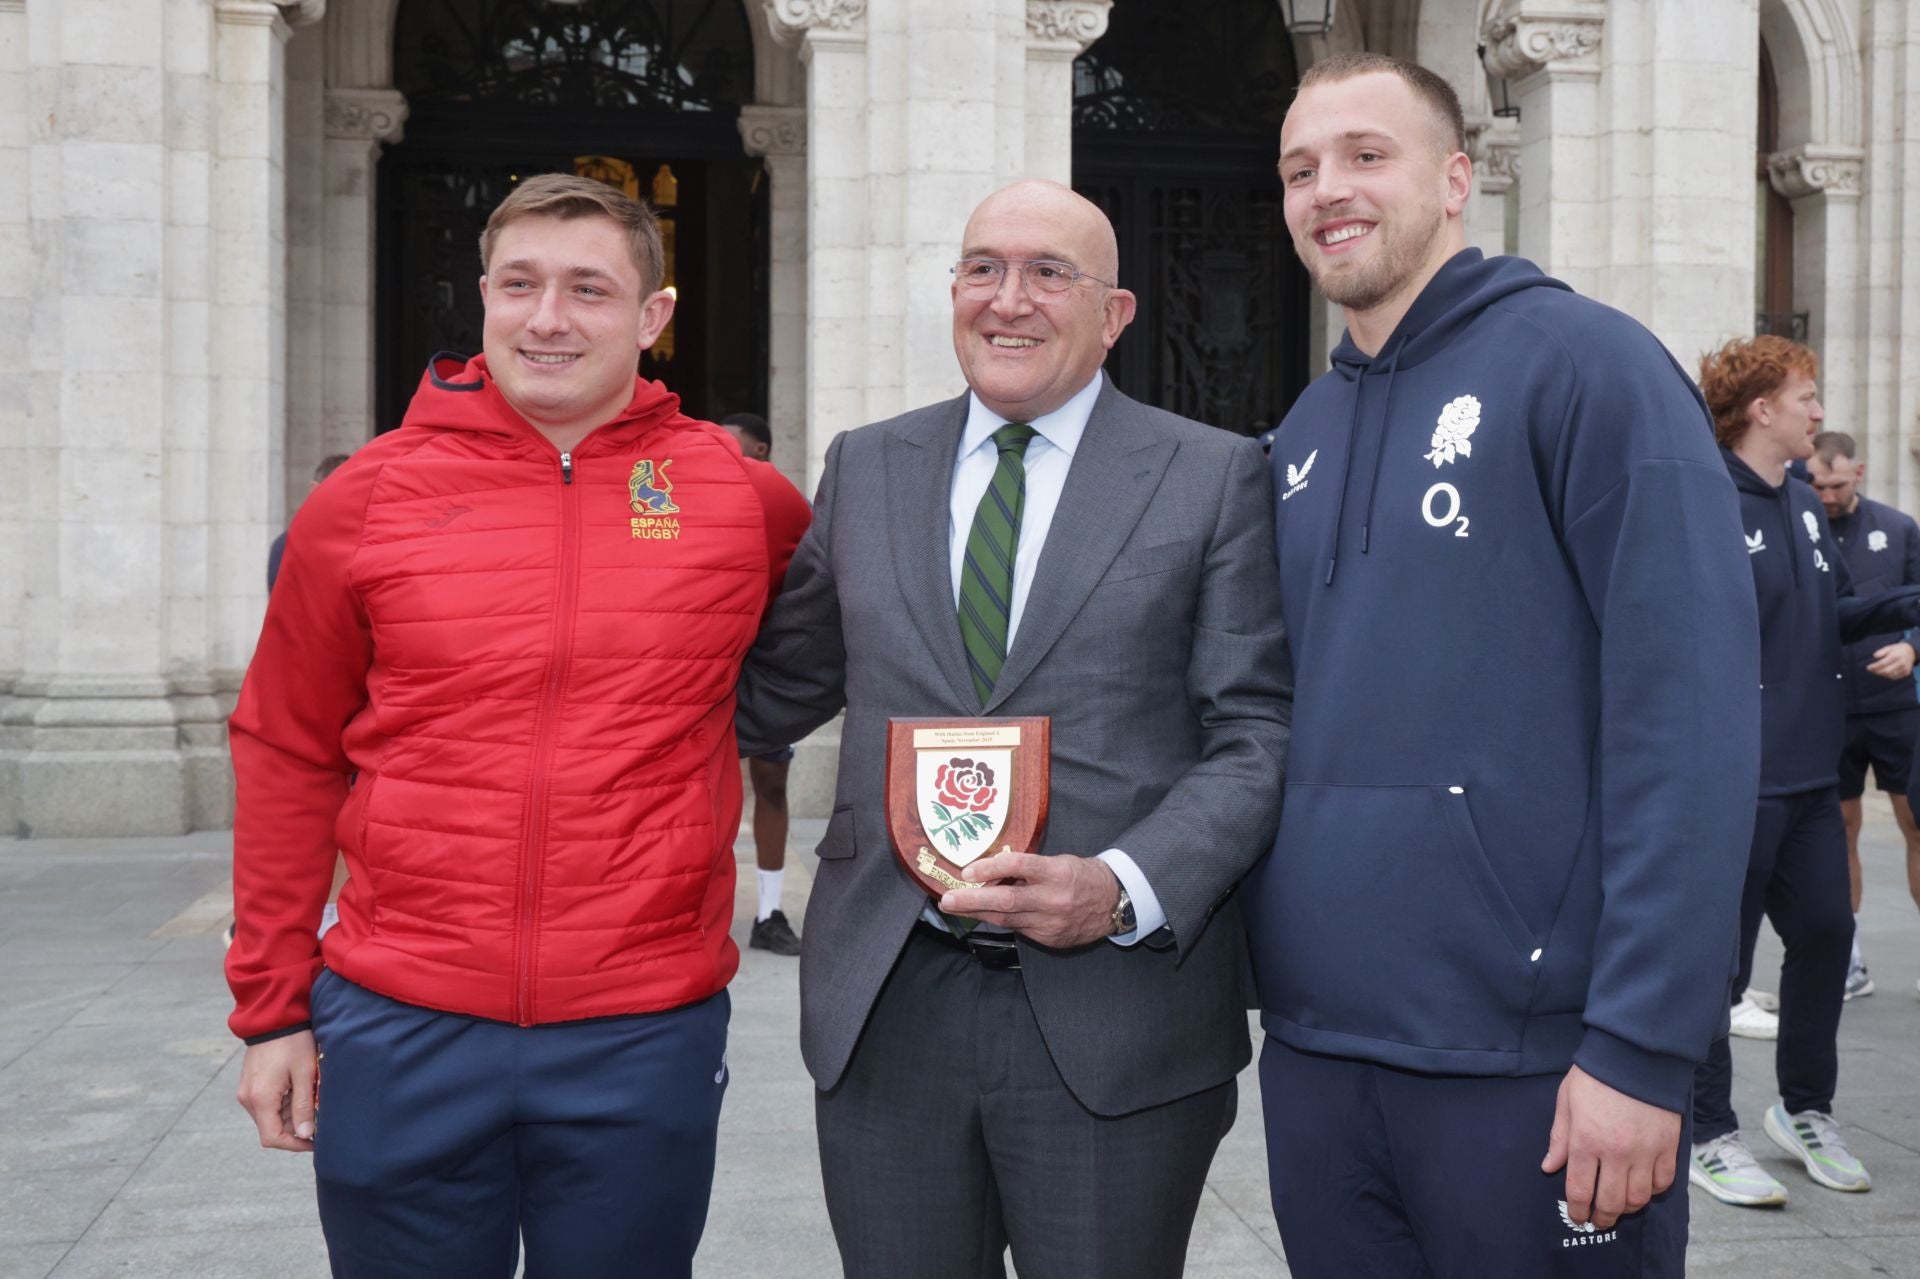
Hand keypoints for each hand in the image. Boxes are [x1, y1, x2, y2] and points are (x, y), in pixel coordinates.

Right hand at [236, 1031, 318, 1152]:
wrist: (274, 1017)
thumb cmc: (293, 1042)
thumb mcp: (305, 1073)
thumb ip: (303, 1106)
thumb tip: (305, 1134)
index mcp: (260, 1099)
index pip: (272, 1139)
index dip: (294, 1144)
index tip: (315, 1140)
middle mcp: (248, 1099)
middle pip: (271, 1129)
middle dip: (296, 1128)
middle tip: (318, 1115)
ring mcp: (247, 1092)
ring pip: (270, 1117)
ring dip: (291, 1114)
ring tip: (311, 1097)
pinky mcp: (250, 1085)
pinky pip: (267, 1105)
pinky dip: (284, 1104)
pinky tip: (299, 1089)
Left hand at [939, 851, 1119, 948]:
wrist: (1113, 902)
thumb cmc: (1081, 875)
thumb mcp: (1058, 862)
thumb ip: (1027, 868)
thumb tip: (990, 873)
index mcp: (1057, 872)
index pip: (1018, 865)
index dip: (990, 867)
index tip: (967, 871)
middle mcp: (1053, 899)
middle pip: (1006, 900)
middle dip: (972, 901)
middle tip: (947, 899)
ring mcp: (1051, 922)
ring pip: (1007, 919)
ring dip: (978, 913)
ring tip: (955, 907)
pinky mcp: (1050, 939)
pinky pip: (1018, 929)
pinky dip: (1000, 920)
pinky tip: (985, 914)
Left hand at [1541, 1065, 1679, 1229]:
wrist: (1636, 1055)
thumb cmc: (1595, 1075)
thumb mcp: (1566, 1101)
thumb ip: (1559, 1138)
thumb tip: (1550, 1167)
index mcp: (1586, 1141)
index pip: (1580, 1190)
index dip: (1578, 1210)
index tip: (1577, 1217)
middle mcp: (1616, 1152)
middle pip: (1612, 1202)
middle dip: (1603, 1217)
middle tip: (1598, 1220)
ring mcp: (1646, 1151)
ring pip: (1639, 1197)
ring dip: (1628, 1208)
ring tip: (1619, 1207)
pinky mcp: (1669, 1146)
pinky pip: (1663, 1182)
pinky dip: (1653, 1191)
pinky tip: (1643, 1188)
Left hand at [1866, 641, 1915, 679]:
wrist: (1911, 652)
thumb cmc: (1896, 650)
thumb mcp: (1889, 647)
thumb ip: (1881, 651)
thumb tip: (1874, 656)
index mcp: (1896, 656)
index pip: (1883, 663)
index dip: (1874, 666)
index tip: (1868, 668)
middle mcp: (1901, 663)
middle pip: (1887, 671)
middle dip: (1877, 671)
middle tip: (1871, 670)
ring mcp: (1905, 669)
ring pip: (1890, 675)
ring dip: (1881, 674)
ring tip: (1876, 671)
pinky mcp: (1906, 673)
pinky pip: (1895, 677)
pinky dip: (1888, 676)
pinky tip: (1883, 672)